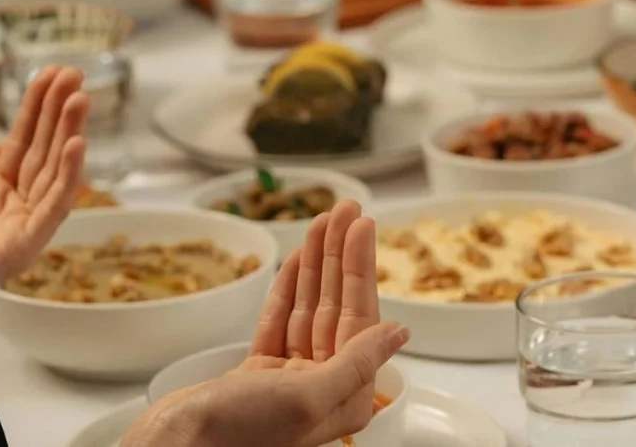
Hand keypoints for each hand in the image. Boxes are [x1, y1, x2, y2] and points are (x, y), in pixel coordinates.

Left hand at [0, 65, 87, 293]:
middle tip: (76, 75)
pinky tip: (77, 146)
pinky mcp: (26, 246)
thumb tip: (5, 144)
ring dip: (69, 133)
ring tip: (80, 98)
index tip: (54, 74)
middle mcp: (13, 205)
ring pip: (53, 171)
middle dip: (60, 111)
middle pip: (43, 150)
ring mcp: (22, 226)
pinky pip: (54, 205)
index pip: (23, 140)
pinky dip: (68, 175)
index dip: (38, 106)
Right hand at [122, 200, 409, 446]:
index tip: (363, 227)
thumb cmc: (237, 434)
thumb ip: (356, 363)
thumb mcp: (306, 398)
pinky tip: (298, 259)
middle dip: (340, 256)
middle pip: (335, 306)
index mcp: (343, 396)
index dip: (360, 268)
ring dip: (316, 264)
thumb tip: (399, 333)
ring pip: (307, 307)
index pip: (359, 318)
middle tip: (344, 210)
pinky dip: (288, 288)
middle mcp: (322, 385)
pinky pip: (279, 320)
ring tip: (322, 221)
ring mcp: (289, 376)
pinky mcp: (258, 371)